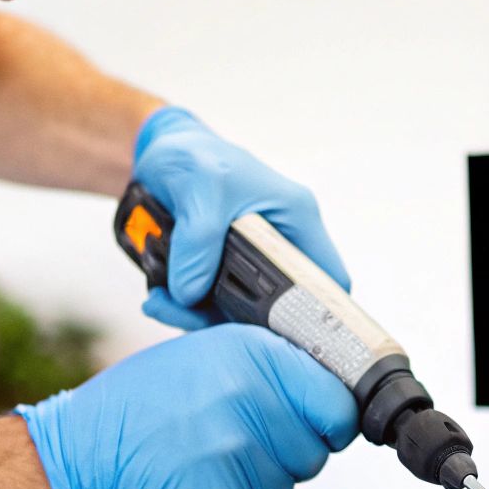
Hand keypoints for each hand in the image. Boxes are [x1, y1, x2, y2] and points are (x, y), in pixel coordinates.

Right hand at [16, 324, 357, 488]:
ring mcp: (239, 451)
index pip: (337, 400)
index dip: (334, 416)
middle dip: (294, 446)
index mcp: (253, 355)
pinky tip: (205, 475)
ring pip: (293, 478)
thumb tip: (326, 386)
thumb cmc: (141, 401)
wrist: (85, 451)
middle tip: (252, 437)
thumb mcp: (206, 352)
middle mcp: (250, 398)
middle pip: (319, 446)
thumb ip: (270, 365)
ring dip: (268, 473)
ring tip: (220, 454)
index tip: (324, 422)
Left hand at [132, 106, 350, 329]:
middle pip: (281, 307)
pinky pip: (210, 303)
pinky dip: (185, 306)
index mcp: (296, 219)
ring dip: (202, 316)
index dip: (320, 314)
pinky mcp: (221, 270)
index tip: (287, 337)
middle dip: (240, 323)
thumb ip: (198, 240)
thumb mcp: (199, 187)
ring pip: (240, 311)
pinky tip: (160, 298)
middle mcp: (281, 244)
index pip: (329, 279)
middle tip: (196, 320)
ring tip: (164, 304)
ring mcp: (250, 261)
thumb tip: (191, 292)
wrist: (161, 150)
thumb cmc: (194, 154)